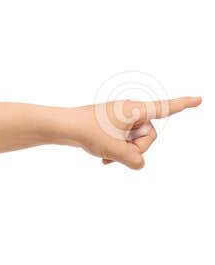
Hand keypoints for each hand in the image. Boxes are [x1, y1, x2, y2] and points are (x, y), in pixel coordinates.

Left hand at [66, 95, 200, 168]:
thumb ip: (132, 159)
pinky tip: (102, 158)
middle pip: (149, 136)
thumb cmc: (87, 131)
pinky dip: (116, 151)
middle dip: (136, 148)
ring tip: (105, 155)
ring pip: (135, 142)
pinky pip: (124, 142)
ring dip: (123, 152)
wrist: (64, 126)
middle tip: (116, 152)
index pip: (164, 108)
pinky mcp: (114, 127)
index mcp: (136, 110)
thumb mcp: (113, 149)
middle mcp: (133, 112)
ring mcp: (123, 120)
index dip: (183, 105)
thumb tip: (140, 164)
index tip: (199, 100)